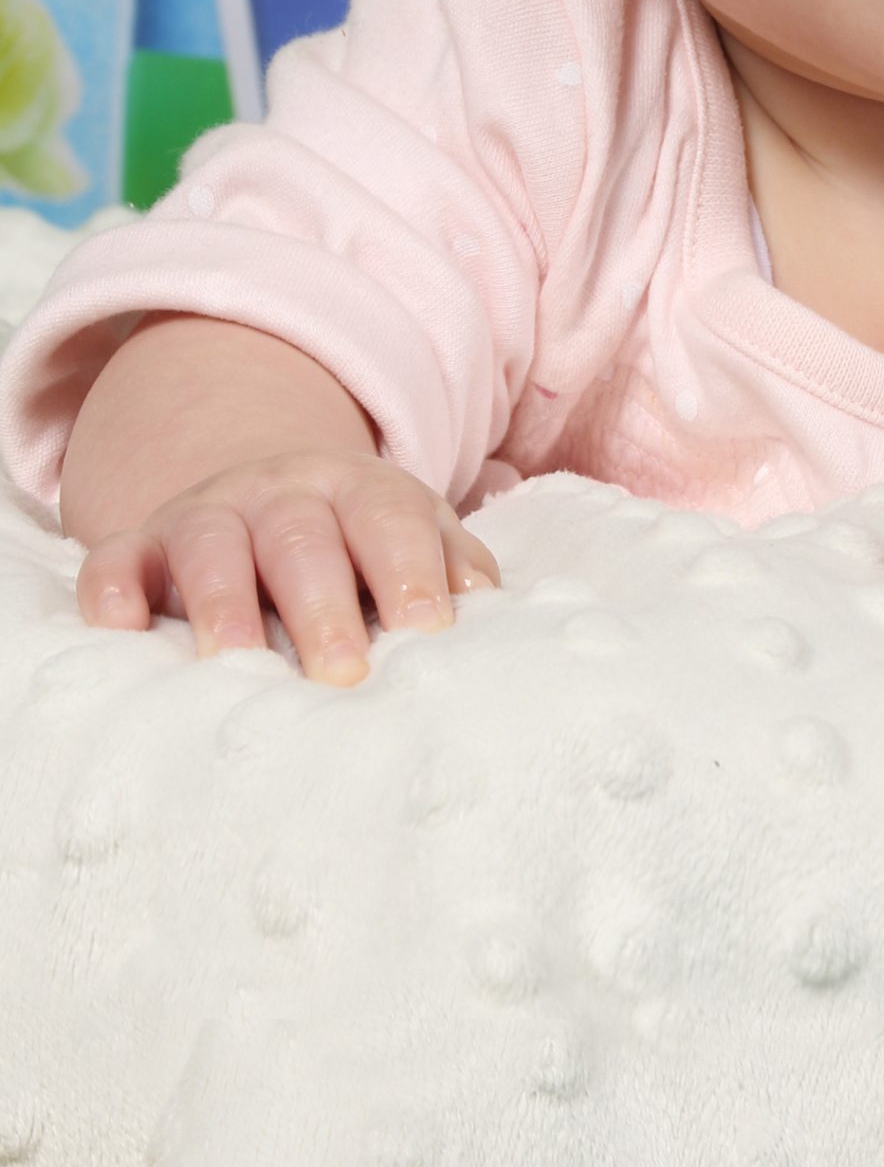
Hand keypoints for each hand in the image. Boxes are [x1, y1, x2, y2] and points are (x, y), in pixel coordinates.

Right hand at [74, 449, 502, 686]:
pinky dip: (111, 591)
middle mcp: (280, 493)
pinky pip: (113, 559)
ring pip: (210, 544)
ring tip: (236, 664)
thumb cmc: (357, 543)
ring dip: (222, 601)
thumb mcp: (411, 538)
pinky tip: (120, 629)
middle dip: (322, 603)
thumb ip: (452, 568)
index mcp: (359, 491)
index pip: (389, 519)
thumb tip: (489, 609)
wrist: (262, 491)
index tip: (429, 631)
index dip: (409, 570)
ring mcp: (205, 515)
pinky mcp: (138, 547)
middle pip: (301, 536)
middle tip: (343, 675)